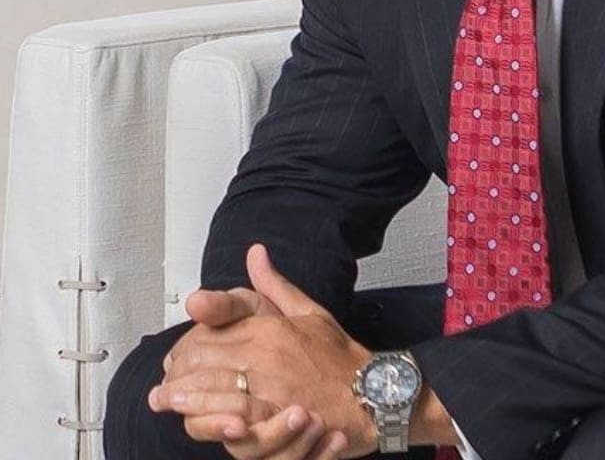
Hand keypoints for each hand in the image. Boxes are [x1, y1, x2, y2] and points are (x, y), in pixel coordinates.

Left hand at [151, 244, 376, 457]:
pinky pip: (231, 420)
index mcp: (269, 326)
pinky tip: (194, 420)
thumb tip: (255, 253)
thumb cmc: (340, 356)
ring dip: (183, 396)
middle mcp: (264, 353)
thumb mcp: (309, 310)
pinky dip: (209, 420)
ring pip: (210, 388)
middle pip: (204, 358)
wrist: (372, 393)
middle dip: (178, 371)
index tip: (175, 357)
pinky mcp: (273, 419)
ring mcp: (267, 387)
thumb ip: (274, 285)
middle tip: (163, 383)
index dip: (187, 345)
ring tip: (164, 401)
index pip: (212, 331)